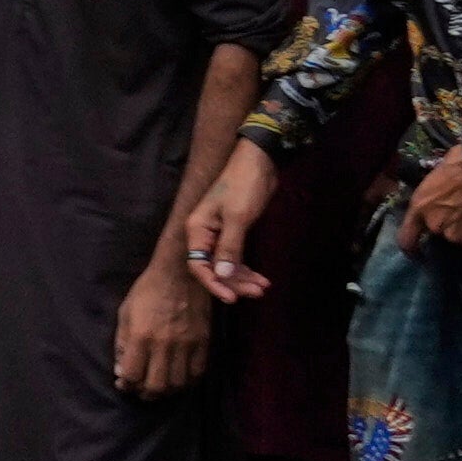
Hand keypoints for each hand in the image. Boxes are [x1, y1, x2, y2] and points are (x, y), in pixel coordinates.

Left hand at [109, 251, 214, 400]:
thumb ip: (122, 342)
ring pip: (178, 384)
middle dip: (145, 394)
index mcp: (141, 335)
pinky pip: (197, 373)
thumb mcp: (126, 312)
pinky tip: (178, 378)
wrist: (180, 272)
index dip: (126, 385)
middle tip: (141, 390)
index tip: (124, 384)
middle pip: (156, 386)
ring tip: (159, 386)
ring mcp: (187, 344)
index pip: (133, 375)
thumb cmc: (148, 290)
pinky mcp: (203, 341)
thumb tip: (121, 370)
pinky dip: (187, 382)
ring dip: (166, 391)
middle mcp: (164, 344)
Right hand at [172, 140, 278, 306]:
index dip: (214, 283)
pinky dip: (247, 269)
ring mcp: (219, 234)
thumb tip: (221, 276)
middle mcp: (205, 235)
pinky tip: (262, 278)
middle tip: (257, 293)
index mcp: (198, 229)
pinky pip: (236, 257)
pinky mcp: (234, 232)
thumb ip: (229, 247)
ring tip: (263, 288)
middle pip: (214, 268)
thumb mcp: (237, 217)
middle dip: (234, 282)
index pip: (198, 265)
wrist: (259, 162)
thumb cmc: (244, 186)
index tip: (232, 298)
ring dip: (243, 278)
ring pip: (226, 265)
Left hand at [402, 147, 461, 254]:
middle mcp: (435, 227)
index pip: (406, 240)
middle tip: (459, 209)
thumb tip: (430, 211)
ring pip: (458, 238)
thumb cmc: (460, 165)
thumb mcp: (432, 180)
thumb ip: (427, 203)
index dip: (411, 249)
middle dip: (445, 226)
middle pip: (438, 235)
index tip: (416, 251)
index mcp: (419, 208)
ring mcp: (456, 236)